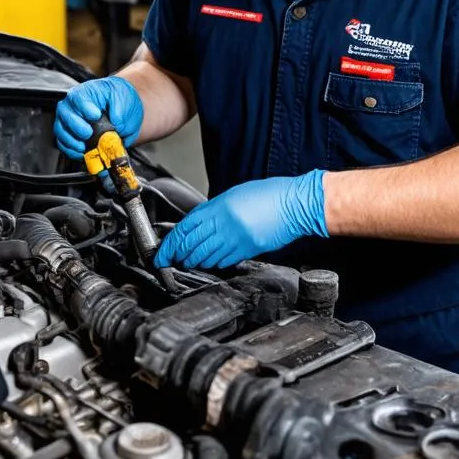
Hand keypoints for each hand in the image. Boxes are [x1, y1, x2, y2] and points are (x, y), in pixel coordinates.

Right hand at [54, 76, 143, 159]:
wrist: (121, 108)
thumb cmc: (118, 99)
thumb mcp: (123, 98)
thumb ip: (119, 110)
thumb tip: (116, 124)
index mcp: (84, 93)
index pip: (78, 98)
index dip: (85, 108)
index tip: (96, 116)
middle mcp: (72, 106)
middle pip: (65, 115)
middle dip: (76, 127)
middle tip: (88, 133)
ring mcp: (67, 121)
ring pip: (61, 131)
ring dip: (72, 142)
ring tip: (85, 147)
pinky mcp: (68, 135)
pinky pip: (63, 144)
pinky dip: (71, 151)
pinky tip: (83, 153)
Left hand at [154, 171, 327, 269]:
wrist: (295, 204)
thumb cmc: (268, 195)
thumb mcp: (235, 195)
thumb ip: (214, 210)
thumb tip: (199, 223)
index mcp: (219, 207)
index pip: (186, 228)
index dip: (171, 243)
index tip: (163, 251)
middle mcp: (225, 224)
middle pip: (192, 245)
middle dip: (178, 255)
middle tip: (169, 261)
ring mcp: (236, 239)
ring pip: (206, 256)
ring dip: (193, 261)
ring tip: (186, 263)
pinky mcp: (248, 250)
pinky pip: (224, 260)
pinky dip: (213, 263)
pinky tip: (209, 263)